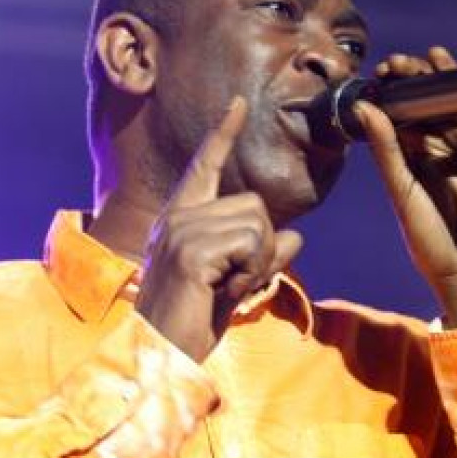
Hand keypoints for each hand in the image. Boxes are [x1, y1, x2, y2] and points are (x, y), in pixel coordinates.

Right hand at [135, 97, 302, 360]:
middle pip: (255, 204)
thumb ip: (263, 257)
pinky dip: (252, 274)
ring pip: (258, 225)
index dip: (223, 134)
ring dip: (257, 264)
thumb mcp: (236, 283)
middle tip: (233, 282)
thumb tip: (296, 236)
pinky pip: (252, 245)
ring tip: (225, 289)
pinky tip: (224, 293)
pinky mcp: (190, 251)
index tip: (237, 104)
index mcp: (182, 218)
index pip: (206, 167)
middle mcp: (178, 216)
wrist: (161, 353)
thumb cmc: (193, 321)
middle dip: (261, 248)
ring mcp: (181, 230)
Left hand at [356, 47, 456, 325]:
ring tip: (430, 60)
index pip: (408, 116)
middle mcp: (449, 150)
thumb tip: (364, 106)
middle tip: (399, 63)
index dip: (396, 93)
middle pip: (434, 107)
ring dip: (448, 83)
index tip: (380, 74)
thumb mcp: (401, 188)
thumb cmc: (430, 239)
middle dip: (419, 82)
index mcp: (420, 158)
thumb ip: (386, 147)